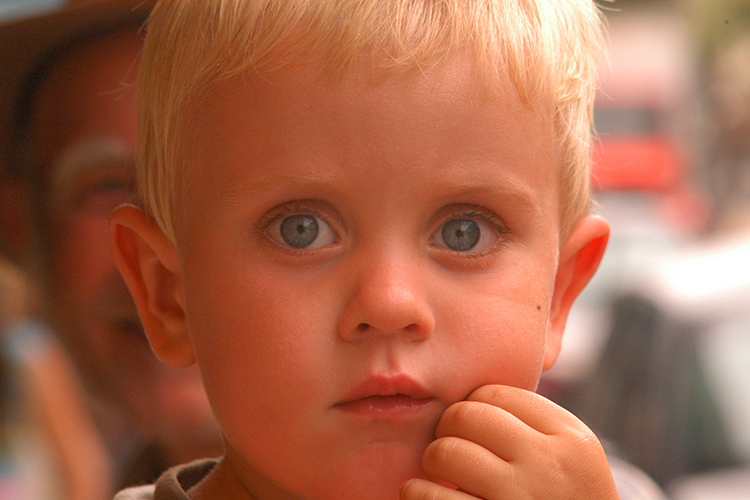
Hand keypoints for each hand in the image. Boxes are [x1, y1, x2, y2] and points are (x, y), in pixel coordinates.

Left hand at [401, 385, 619, 499]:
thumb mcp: (573, 459)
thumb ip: (536, 426)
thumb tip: (473, 395)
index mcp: (571, 438)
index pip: (496, 393)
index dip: (474, 406)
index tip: (473, 428)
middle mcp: (547, 464)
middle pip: (467, 415)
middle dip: (448, 427)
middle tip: (451, 447)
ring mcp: (518, 498)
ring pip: (446, 452)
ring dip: (433, 460)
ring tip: (441, 472)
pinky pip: (431, 497)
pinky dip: (417, 492)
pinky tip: (423, 494)